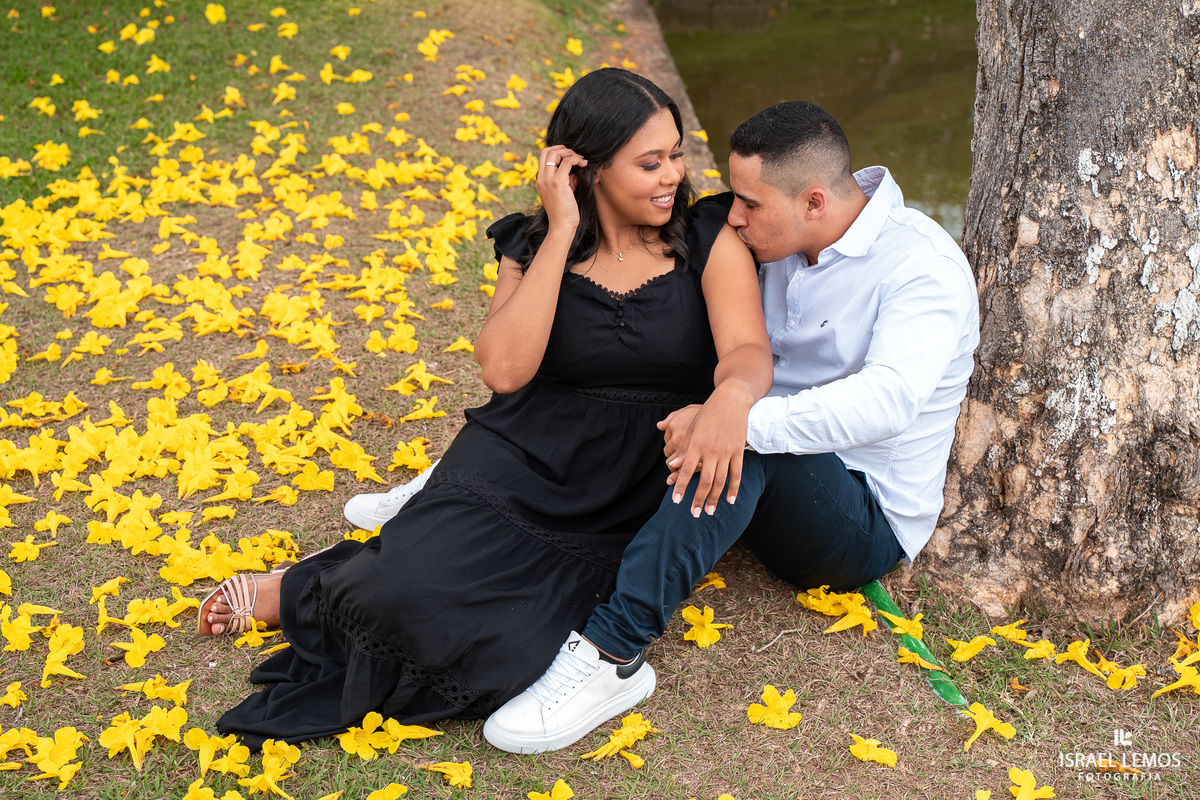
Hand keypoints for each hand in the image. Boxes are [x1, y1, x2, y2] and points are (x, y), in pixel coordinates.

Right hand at [536, 145, 587, 230]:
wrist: (561, 226)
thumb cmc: (565, 212)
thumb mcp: (564, 192)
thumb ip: (567, 179)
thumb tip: (575, 169)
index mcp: (540, 180)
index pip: (544, 156)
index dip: (557, 152)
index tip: (570, 157)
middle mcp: (541, 178)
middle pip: (547, 150)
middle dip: (563, 149)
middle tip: (576, 156)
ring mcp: (547, 180)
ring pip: (555, 153)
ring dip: (570, 153)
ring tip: (581, 160)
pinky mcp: (557, 182)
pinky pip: (567, 162)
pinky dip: (576, 160)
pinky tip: (584, 165)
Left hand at [660, 385, 751, 516]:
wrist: (731, 400)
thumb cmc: (708, 414)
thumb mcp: (691, 428)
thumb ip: (683, 449)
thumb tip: (673, 466)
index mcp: (696, 444)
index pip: (686, 470)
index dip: (680, 486)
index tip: (675, 500)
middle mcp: (711, 450)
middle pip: (704, 481)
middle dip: (698, 499)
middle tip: (694, 514)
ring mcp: (726, 451)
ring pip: (720, 481)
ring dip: (714, 498)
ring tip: (709, 512)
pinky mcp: (738, 451)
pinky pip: (736, 474)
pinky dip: (734, 489)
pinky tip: (730, 501)